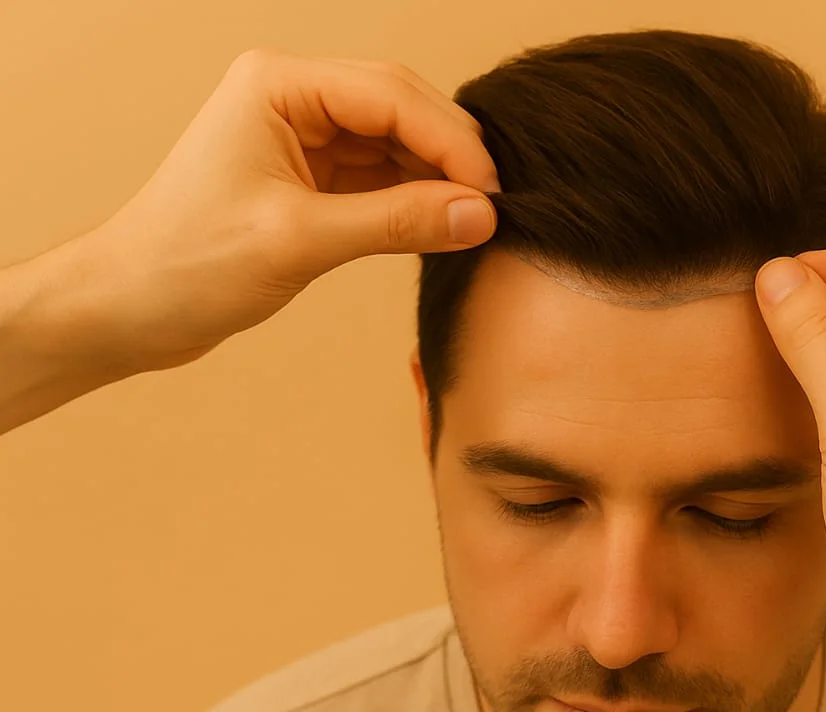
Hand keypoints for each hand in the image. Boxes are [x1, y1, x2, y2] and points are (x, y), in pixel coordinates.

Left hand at [84, 49, 501, 372]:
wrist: (128, 308)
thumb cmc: (185, 264)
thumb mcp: (298, 241)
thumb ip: (394, 223)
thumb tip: (479, 215)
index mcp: (277, 86)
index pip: (390, 95)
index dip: (451, 141)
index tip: (492, 192)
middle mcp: (293, 98)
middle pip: (403, 108)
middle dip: (453, 155)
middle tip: (494, 207)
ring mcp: (304, 136)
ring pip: (399, 142)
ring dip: (438, 178)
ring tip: (475, 220)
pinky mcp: (312, 177)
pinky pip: (383, 176)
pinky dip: (416, 199)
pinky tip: (442, 224)